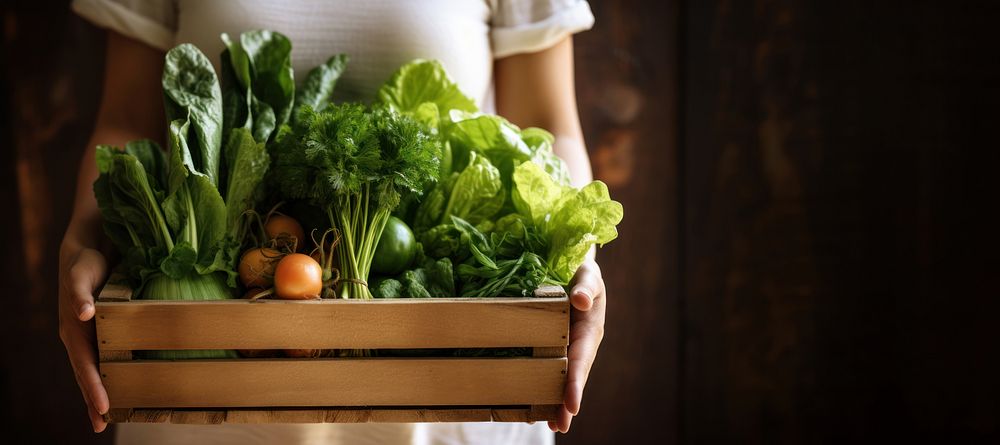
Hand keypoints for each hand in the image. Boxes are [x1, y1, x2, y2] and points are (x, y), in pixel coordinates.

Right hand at [58, 235, 109, 432]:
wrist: (88, 250)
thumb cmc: (83, 264)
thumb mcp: (80, 276)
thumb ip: (80, 295)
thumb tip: (84, 314)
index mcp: (74, 331)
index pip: (85, 366)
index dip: (93, 387)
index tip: (103, 407)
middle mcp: (82, 338)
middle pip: (88, 374)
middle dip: (94, 400)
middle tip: (102, 425)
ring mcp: (93, 336)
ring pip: (98, 369)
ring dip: (104, 391)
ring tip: (111, 415)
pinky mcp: (105, 329)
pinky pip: (109, 355)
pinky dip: (113, 373)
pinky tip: (125, 383)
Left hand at [550, 259, 605, 432]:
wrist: (572, 267)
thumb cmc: (582, 272)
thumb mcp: (588, 274)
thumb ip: (586, 286)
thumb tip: (580, 300)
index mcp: (589, 331)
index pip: (582, 359)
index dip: (576, 382)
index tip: (572, 404)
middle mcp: (579, 344)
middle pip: (573, 377)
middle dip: (566, 402)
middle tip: (559, 426)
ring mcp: (566, 348)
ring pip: (561, 378)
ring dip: (555, 401)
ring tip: (548, 424)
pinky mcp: (553, 346)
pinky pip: (548, 368)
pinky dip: (542, 387)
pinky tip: (532, 406)